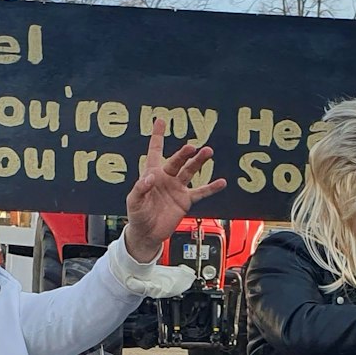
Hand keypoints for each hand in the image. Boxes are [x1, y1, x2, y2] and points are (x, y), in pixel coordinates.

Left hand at [121, 118, 225, 261]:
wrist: (147, 233)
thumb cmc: (137, 215)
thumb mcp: (134, 202)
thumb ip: (140, 189)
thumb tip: (150, 178)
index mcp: (151, 173)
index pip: (155, 151)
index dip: (157, 136)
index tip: (161, 121)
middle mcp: (166, 177)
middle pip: (176, 161)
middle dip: (184, 153)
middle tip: (191, 147)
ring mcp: (177, 188)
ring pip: (190, 171)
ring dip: (199, 162)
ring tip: (208, 152)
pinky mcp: (185, 200)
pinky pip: (200, 192)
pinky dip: (211, 187)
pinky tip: (221, 182)